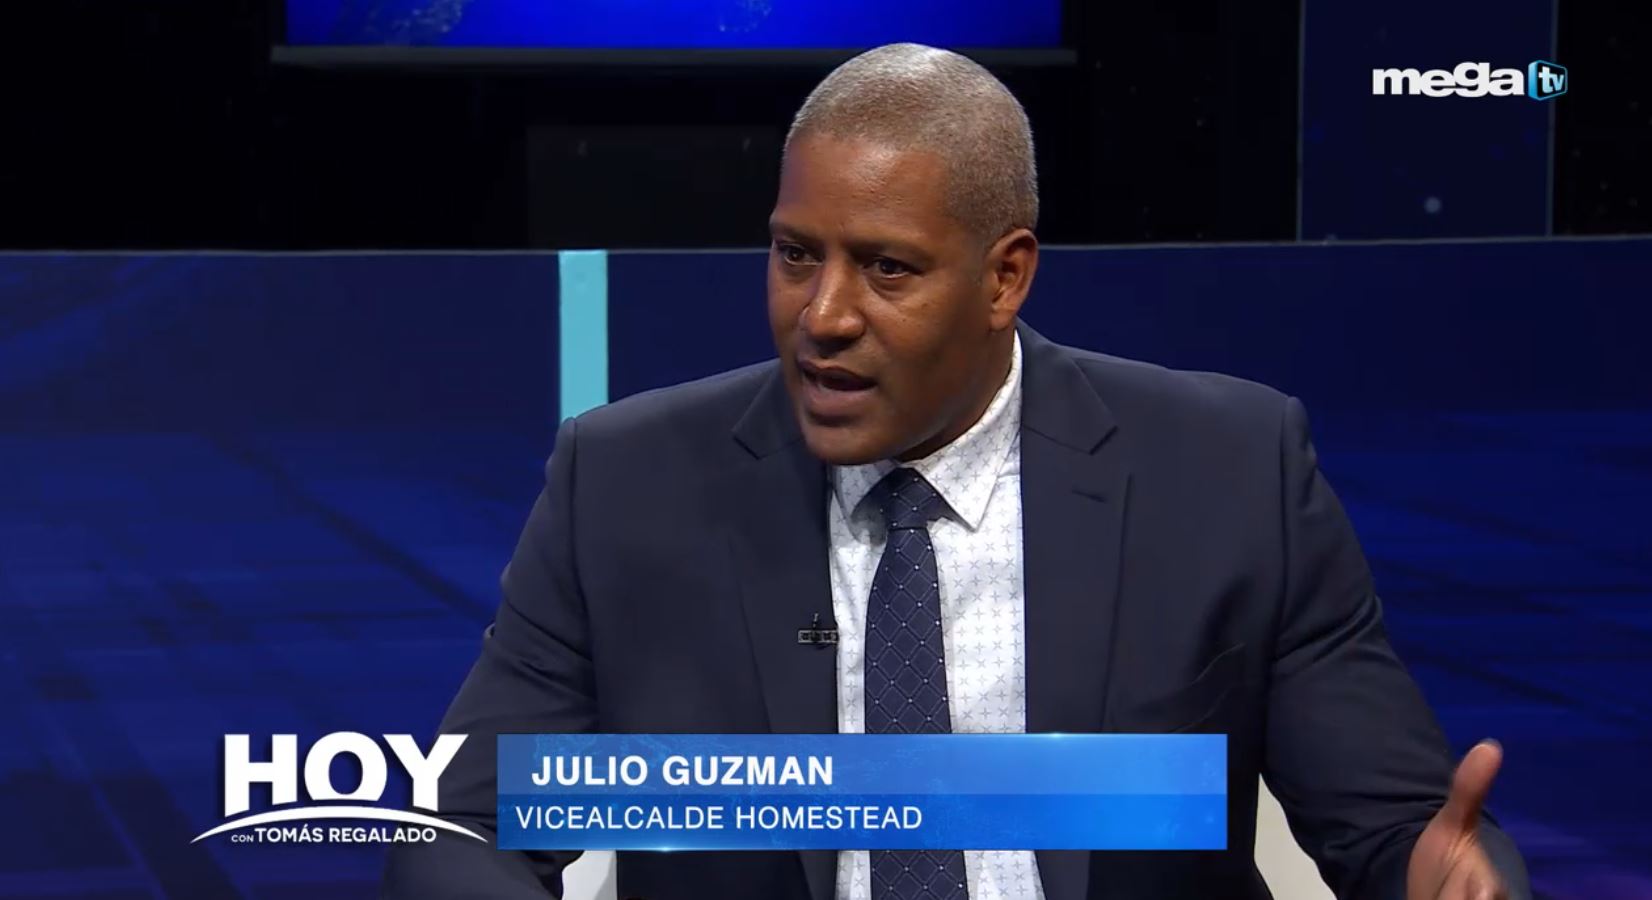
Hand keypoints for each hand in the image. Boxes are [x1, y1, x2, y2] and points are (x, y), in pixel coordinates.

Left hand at [1407, 740, 1508, 899]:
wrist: (1436, 890)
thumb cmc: (1447, 862)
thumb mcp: (1452, 826)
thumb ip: (1469, 791)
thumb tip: (1490, 744)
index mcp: (1491, 887)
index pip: (1485, 888)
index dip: (1466, 887)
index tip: (1464, 878)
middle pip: (1472, 898)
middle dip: (1447, 895)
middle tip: (1439, 891)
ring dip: (1440, 896)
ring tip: (1433, 893)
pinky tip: (1427, 897)